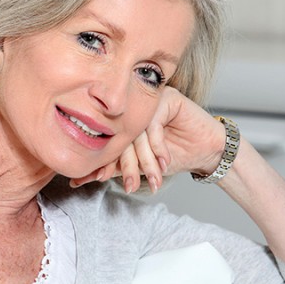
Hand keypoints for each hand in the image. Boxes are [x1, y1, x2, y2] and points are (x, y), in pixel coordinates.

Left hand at [70, 86, 225, 192]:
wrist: (206, 152)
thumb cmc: (174, 156)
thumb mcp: (139, 166)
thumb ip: (114, 168)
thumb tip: (79, 179)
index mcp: (122, 119)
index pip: (106, 138)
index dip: (102, 161)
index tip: (96, 179)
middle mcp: (133, 107)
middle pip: (120, 135)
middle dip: (125, 165)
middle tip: (129, 185)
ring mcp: (149, 100)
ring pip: (137, 131)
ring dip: (145, 160)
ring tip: (153, 179)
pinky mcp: (167, 97)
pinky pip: (154, 124)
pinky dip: (158, 147)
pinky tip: (165, 162)